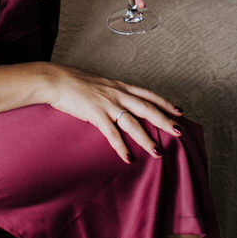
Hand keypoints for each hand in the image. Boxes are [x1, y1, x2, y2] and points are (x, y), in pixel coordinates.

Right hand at [42, 62, 184, 162]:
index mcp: (119, 86)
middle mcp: (117, 94)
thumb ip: (111, 92)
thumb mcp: (99, 84)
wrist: (56, 79)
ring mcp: (107, 104)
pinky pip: (111, 133)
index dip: (165, 102)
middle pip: (147, 108)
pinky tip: (128, 158)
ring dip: (146, 138)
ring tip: (158, 152)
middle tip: (180, 131)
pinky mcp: (95, 114)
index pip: (148, 94)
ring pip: (132, 123)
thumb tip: (119, 102)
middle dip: (165, 120)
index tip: (179, 110)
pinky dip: (120, 146)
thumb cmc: (75, 83)